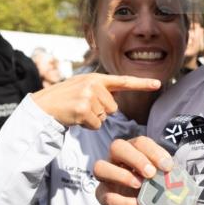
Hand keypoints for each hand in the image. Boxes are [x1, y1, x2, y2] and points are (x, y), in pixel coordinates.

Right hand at [32, 74, 160, 128]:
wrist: (44, 106)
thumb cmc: (65, 99)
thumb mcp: (83, 87)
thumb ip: (101, 91)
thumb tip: (115, 103)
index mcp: (97, 78)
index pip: (124, 81)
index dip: (142, 83)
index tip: (159, 84)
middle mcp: (94, 84)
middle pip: (113, 108)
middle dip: (100, 112)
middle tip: (83, 107)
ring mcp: (88, 96)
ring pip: (104, 117)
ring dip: (93, 119)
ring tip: (78, 111)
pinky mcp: (83, 109)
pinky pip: (96, 125)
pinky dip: (87, 125)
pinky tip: (75, 117)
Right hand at [93, 136, 173, 204]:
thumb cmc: (152, 188)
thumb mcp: (161, 178)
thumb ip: (164, 172)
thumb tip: (169, 170)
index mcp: (132, 150)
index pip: (139, 142)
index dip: (153, 152)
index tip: (167, 166)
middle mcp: (115, 159)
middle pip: (117, 146)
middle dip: (135, 158)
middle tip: (151, 173)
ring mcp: (105, 177)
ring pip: (100, 167)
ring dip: (122, 175)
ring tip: (140, 185)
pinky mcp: (102, 196)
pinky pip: (107, 196)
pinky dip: (124, 201)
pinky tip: (138, 204)